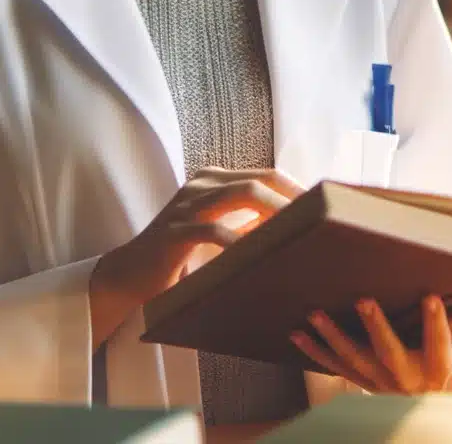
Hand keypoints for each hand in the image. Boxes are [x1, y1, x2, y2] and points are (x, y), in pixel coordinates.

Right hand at [90, 167, 301, 348]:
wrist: (127, 276)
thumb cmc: (180, 257)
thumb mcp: (218, 233)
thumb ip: (248, 223)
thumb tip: (296, 226)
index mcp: (214, 180)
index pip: (265, 175)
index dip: (296, 188)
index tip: (325, 207)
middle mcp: (201, 184)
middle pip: (258, 180)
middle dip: (292, 198)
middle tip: (322, 220)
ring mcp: (186, 205)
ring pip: (240, 195)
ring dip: (274, 213)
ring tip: (301, 230)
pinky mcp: (173, 232)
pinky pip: (212, 230)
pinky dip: (238, 240)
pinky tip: (256, 255)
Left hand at [290, 296, 451, 393]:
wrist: (425, 411)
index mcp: (439, 368)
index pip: (441, 346)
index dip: (436, 324)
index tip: (430, 297)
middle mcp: (406, 378)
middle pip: (390, 354)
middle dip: (376, 328)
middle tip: (364, 300)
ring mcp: (378, 382)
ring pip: (353, 361)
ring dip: (333, 338)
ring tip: (314, 315)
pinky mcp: (358, 381)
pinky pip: (333, 367)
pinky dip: (313, 352)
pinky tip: (296, 332)